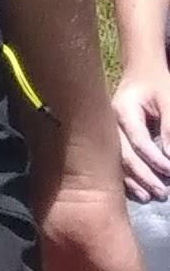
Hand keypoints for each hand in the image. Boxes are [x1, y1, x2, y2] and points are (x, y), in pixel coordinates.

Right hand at [118, 70, 169, 201]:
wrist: (141, 73)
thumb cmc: (157, 85)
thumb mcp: (168, 100)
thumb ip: (169, 127)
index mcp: (123, 110)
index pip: (138, 140)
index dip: (155, 159)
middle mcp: (111, 123)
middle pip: (124, 154)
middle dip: (144, 176)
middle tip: (163, 193)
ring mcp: (108, 132)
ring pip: (117, 161)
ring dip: (134, 181)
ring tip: (150, 197)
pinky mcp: (112, 140)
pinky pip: (116, 162)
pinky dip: (127, 179)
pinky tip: (138, 192)